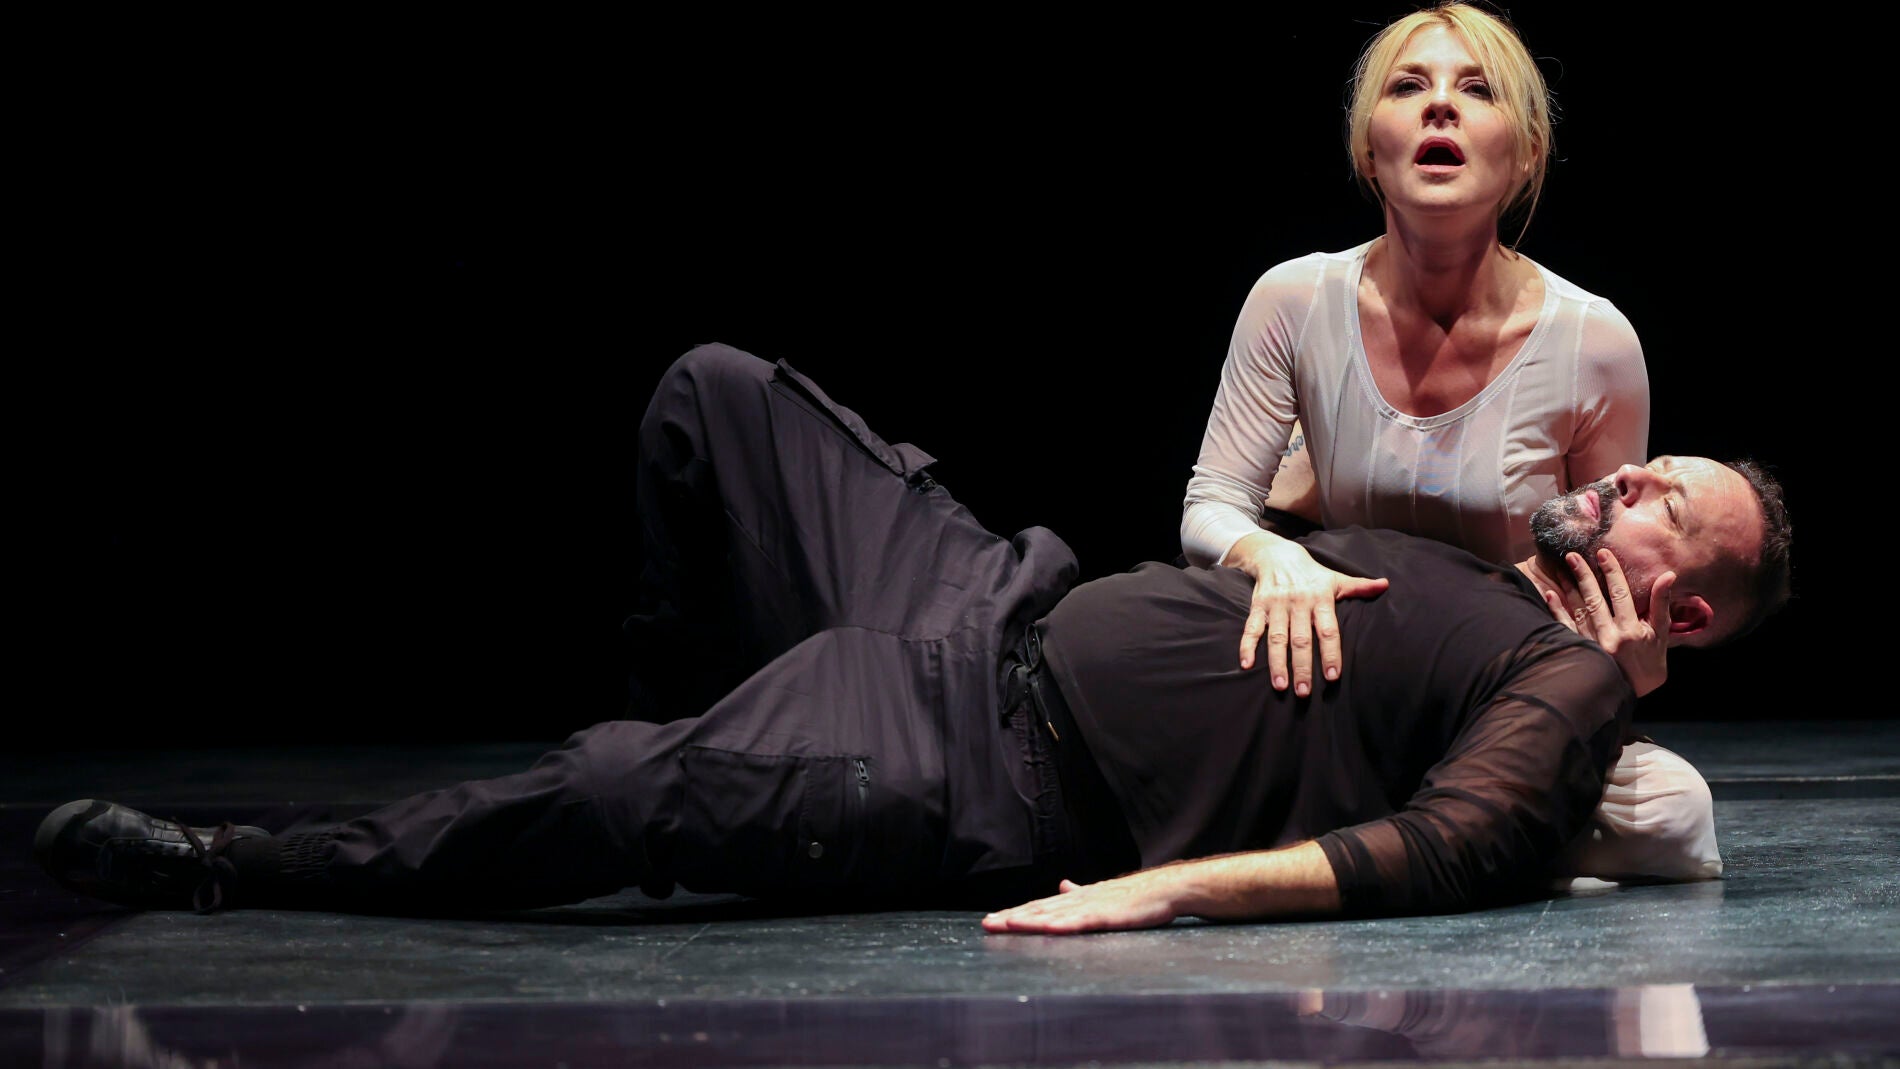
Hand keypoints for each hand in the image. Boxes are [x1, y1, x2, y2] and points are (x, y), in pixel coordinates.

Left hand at [981, 874, 1179, 934]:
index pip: (1040, 906)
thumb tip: (1063, 885)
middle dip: (1012, 917)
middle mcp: (1079, 899)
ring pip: (1055, 914)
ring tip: (1007, 924)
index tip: (993, 920)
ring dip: (1031, 919)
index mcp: (1077, 898)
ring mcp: (1093, 906)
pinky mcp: (1108, 914)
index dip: (1015, 913)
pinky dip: (1063, 924)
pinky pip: (1082, 921)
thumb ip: (1080, 893)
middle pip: (1040, 909)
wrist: (1167, 889)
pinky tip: (1048, 927)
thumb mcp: (1103, 894)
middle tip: (987, 924)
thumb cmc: (1137, 896)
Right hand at [1228, 533, 1388, 691]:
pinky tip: (1247, 665)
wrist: (1276, 554)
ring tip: (1280, 686)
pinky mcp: (1258, 606)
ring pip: (1277, 638)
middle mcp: (1298, 603)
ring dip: (1277, 663)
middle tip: (1304, 692)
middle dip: (1302, 667)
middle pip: (1300, 639)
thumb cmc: (1311, 573)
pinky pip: (1252, 628)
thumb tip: (1385, 585)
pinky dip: (1247, 646)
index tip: (1332, 677)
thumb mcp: (1335, 578)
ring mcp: (1276, 605)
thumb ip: (1359, 587)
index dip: (1331, 654)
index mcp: (1320, 598)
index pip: (1328, 630)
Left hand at [1541, 547, 1671, 696]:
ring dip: (1569, 589)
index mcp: (1631, 630)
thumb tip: (1668, 575)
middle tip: (1572, 554)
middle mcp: (1609, 636)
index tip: (1603, 553)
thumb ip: (1661, 604)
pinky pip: (1565, 628)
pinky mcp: (1579, 651)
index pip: (1619, 594)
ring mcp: (1591, 645)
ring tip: (1561, 569)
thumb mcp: (1660, 634)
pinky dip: (1557, 610)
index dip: (1611, 572)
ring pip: (1578, 611)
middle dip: (1583, 575)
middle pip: (1594, 599)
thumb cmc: (1649, 663)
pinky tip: (1550, 594)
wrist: (1628, 694)